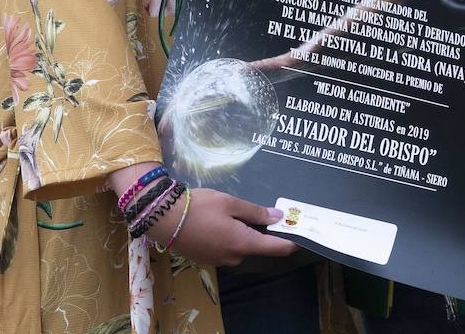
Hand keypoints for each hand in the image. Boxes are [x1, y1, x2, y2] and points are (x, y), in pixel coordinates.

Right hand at [149, 188, 297, 266]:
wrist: (163, 219)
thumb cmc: (199, 207)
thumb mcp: (230, 203)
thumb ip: (256, 211)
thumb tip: (278, 216)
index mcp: (243, 243)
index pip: (276, 249)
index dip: (291, 242)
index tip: (301, 234)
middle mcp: (233, 257)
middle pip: (256, 246)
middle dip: (261, 232)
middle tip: (263, 212)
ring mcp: (218, 261)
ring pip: (239, 247)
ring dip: (242, 233)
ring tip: (234, 213)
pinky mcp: (206, 259)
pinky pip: (225, 248)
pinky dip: (228, 237)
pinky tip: (218, 222)